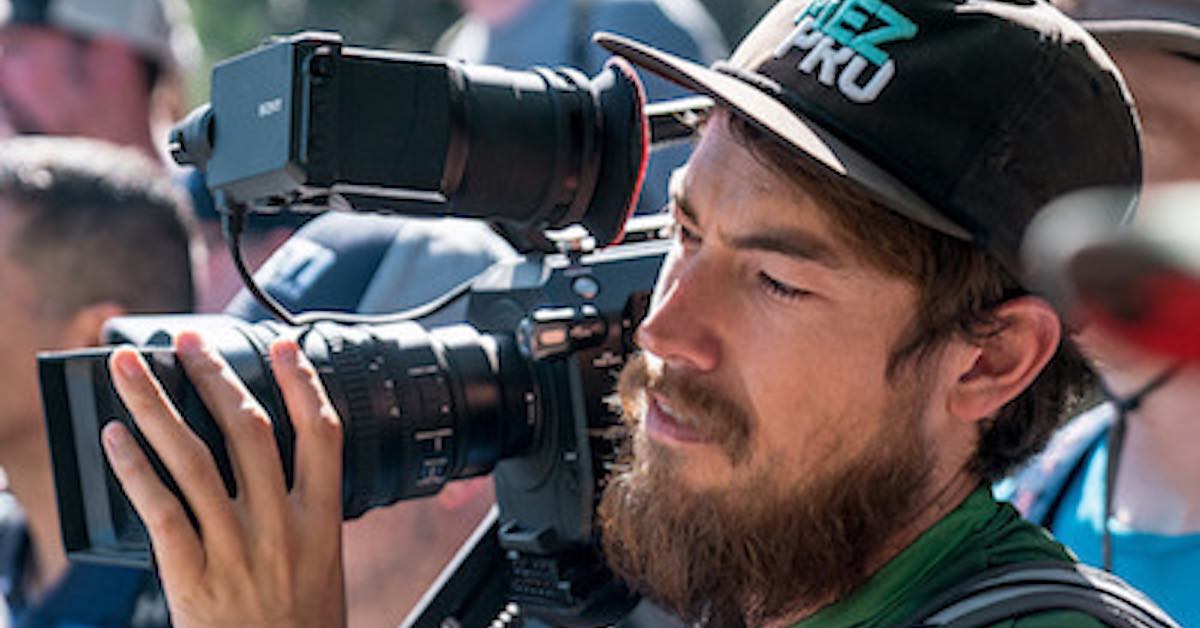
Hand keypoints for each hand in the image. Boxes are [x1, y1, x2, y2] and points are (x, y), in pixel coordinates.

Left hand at [102, 331, 345, 627]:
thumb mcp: (324, 565)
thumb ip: (302, 516)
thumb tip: (273, 468)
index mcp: (322, 522)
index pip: (321, 434)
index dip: (303, 383)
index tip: (284, 346)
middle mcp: (281, 527)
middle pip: (249, 430)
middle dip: (214, 375)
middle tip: (188, 341)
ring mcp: (236, 549)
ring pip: (195, 459)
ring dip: (158, 405)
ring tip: (131, 370)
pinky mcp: (193, 577)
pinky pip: (161, 511)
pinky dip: (136, 469)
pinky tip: (117, 439)